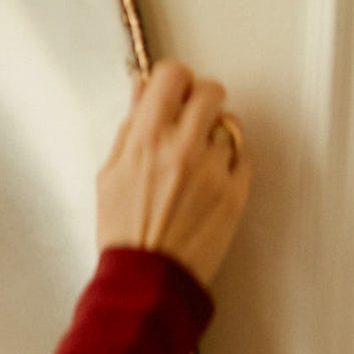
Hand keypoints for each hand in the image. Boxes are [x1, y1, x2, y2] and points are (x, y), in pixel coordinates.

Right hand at [95, 59, 251, 286]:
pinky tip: (210, 179)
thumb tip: (142, 90)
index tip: (171, 91)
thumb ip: (131, 127)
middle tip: (190, 118)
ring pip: (229, 125)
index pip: (172, 75)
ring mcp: (214, 169)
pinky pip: (242, 156)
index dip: (172, 79)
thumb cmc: (124, 231)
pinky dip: (229, 161)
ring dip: (215, 135)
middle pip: (210, 90)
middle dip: (200, 99)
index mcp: (147, 138)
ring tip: (197, 160)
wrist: (147, 278)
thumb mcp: (110, 173)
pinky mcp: (235, 192)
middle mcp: (184, 147)